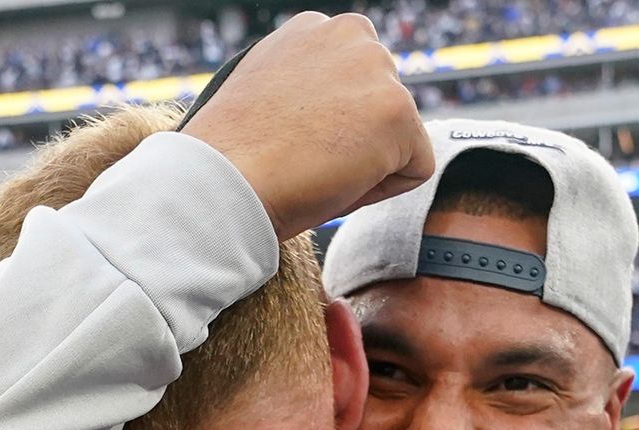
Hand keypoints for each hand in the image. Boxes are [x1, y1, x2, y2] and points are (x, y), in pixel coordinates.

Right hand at [182, 13, 432, 241]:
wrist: (223, 180)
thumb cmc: (234, 154)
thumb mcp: (268, 95)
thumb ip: (306, 86)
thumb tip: (334, 109)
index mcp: (314, 29)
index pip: (354, 86)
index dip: (329, 127)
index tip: (293, 141)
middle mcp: (350, 34)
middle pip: (382, 109)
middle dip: (355, 141)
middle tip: (304, 159)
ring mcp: (378, 69)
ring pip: (399, 140)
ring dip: (367, 164)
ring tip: (315, 168)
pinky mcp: (399, 110)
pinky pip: (415, 170)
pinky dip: (382, 190)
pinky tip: (338, 180)